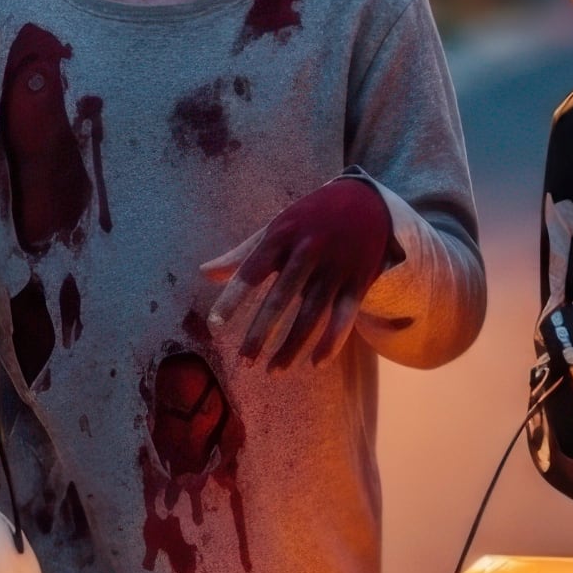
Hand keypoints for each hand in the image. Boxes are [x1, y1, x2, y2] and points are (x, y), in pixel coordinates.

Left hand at [203, 176, 400, 369]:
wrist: (367, 202)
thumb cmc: (310, 219)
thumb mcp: (276, 228)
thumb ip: (243, 254)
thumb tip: (204, 274)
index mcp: (281, 237)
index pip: (252, 272)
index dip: (233, 299)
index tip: (215, 325)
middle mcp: (308, 252)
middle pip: (281, 298)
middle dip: (262, 332)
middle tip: (245, 361)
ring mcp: (335, 267)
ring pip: (312, 314)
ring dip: (293, 346)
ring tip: (274, 370)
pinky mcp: (359, 280)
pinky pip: (344, 317)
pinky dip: (331, 342)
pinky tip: (316, 363)